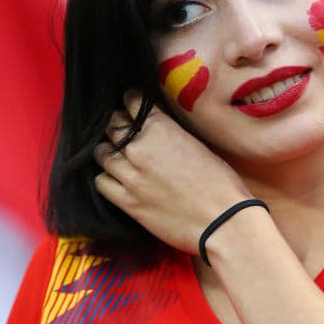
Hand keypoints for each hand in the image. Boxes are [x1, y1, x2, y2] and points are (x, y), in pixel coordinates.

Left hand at [93, 93, 250, 253]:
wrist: (222, 221)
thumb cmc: (220, 184)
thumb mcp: (198, 144)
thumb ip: (171, 132)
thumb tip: (156, 127)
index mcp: (161, 128)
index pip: (131, 102)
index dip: (129, 103)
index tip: (130, 107)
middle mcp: (140, 148)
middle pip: (111, 125)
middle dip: (116, 126)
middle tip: (123, 132)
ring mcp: (131, 175)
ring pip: (101, 153)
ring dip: (108, 152)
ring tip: (118, 157)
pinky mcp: (128, 201)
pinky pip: (101, 182)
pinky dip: (106, 178)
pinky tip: (116, 179)